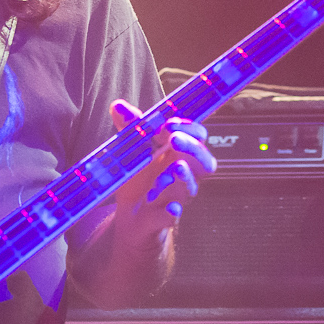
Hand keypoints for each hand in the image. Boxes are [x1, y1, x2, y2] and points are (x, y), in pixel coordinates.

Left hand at [108, 99, 217, 244]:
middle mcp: (186, 175)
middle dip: (192, 149)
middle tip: (174, 140)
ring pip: (191, 187)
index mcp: (181, 154)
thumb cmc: (140, 179)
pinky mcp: (166, 218)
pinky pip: (174, 215)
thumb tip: (118, 106)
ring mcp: (178, 196)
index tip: (170, 123)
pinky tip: (169, 208)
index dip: (190, 128)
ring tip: (168, 171)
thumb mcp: (134, 151)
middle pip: (205, 162)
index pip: (198, 138)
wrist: (130, 215)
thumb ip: (131, 128)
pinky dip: (172, 211)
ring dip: (182, 177)